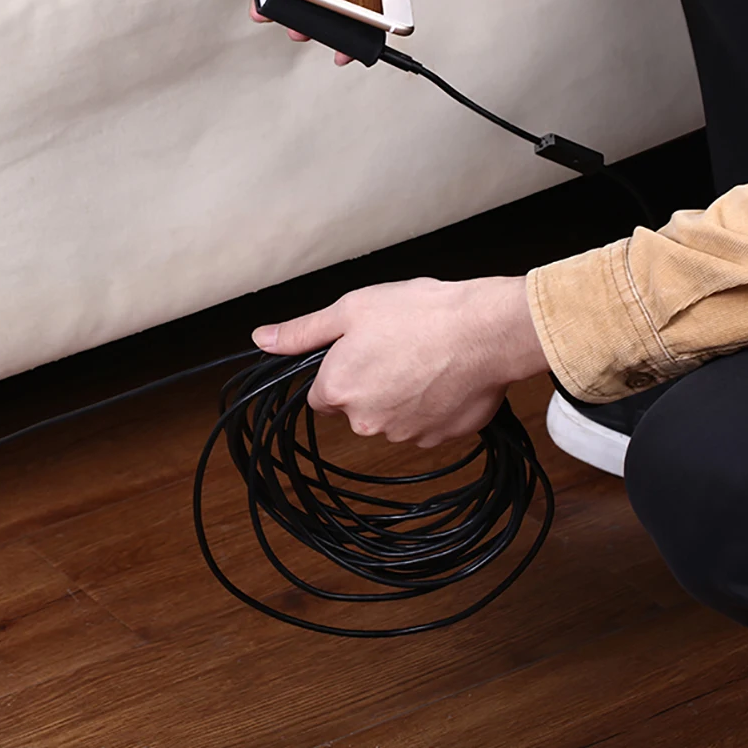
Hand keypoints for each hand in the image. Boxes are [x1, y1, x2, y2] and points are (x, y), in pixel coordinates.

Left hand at [252, 276, 549, 447]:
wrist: (485, 331)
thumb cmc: (420, 313)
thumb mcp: (351, 309)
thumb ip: (303, 331)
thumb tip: (262, 339)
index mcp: (339, 389)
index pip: (323, 395)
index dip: (343, 369)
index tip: (365, 348)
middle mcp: (367, 421)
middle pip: (359, 408)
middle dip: (374, 383)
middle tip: (399, 346)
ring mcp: (406, 434)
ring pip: (395, 417)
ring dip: (405, 395)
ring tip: (428, 357)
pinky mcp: (441, 438)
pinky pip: (429, 423)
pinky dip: (435, 405)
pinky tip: (448, 375)